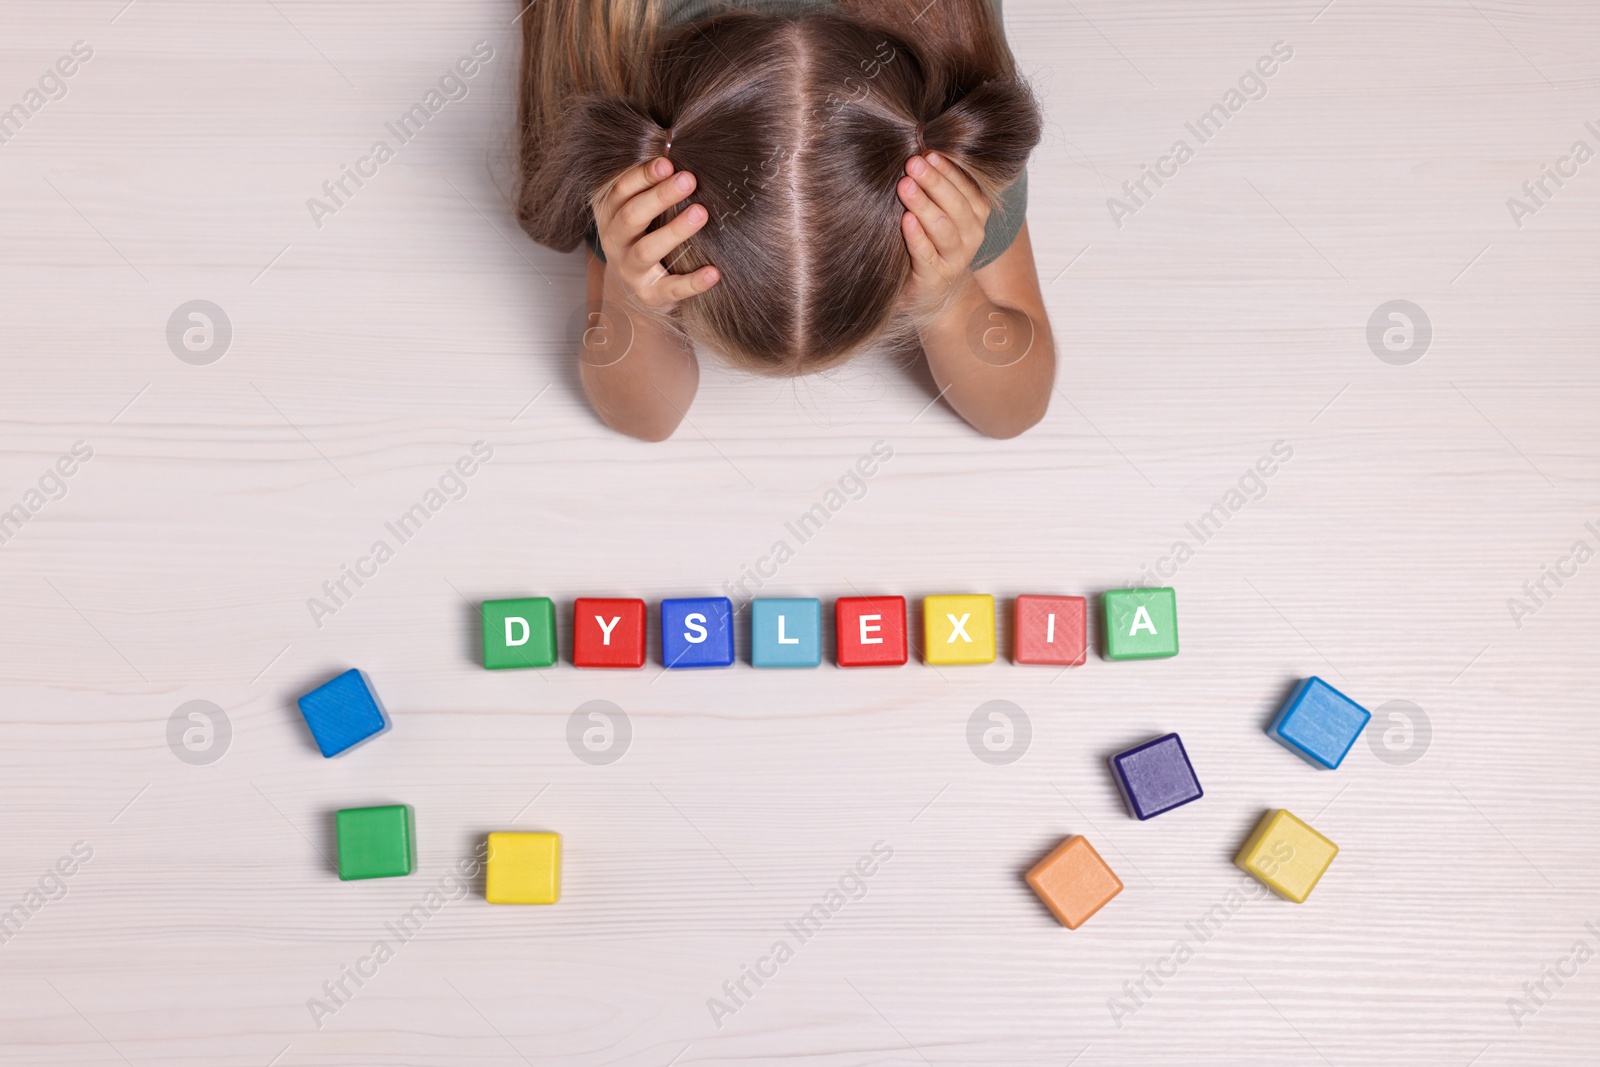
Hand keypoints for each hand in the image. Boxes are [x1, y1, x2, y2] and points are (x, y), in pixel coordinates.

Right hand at [594, 156, 719, 312]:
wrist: (634, 292)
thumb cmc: (644, 235)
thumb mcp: (638, 209)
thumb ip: (649, 183)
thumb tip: (675, 143)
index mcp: (610, 213)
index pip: (620, 189)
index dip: (642, 175)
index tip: (667, 161)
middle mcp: (614, 240)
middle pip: (632, 215)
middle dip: (659, 196)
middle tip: (689, 179)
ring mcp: (630, 270)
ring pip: (647, 249)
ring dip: (674, 230)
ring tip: (702, 213)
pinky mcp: (650, 295)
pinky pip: (672, 289)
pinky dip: (693, 282)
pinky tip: (714, 272)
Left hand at [897, 152, 990, 314]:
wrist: (935, 296)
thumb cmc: (933, 244)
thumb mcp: (942, 213)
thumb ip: (938, 188)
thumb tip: (920, 150)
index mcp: (976, 214)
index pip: (966, 186)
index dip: (948, 169)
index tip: (928, 150)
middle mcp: (972, 235)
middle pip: (956, 204)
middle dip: (934, 182)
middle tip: (913, 163)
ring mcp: (955, 259)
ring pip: (943, 228)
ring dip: (924, 205)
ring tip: (905, 186)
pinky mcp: (935, 278)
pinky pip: (926, 255)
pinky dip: (917, 237)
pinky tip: (906, 220)